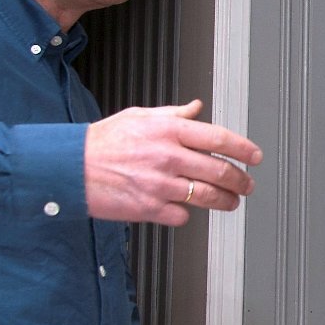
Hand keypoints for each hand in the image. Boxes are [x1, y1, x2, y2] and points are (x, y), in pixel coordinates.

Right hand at [84, 99, 262, 225]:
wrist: (70, 168)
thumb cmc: (103, 141)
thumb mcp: (140, 116)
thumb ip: (174, 114)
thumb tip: (197, 108)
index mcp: (168, 130)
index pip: (219, 138)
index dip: (244, 148)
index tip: (255, 156)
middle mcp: (168, 157)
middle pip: (220, 170)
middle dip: (241, 180)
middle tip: (248, 184)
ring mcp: (161, 185)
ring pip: (208, 196)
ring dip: (226, 201)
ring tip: (232, 201)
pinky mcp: (150, 209)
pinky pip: (182, 216)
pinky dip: (187, 214)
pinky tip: (184, 209)